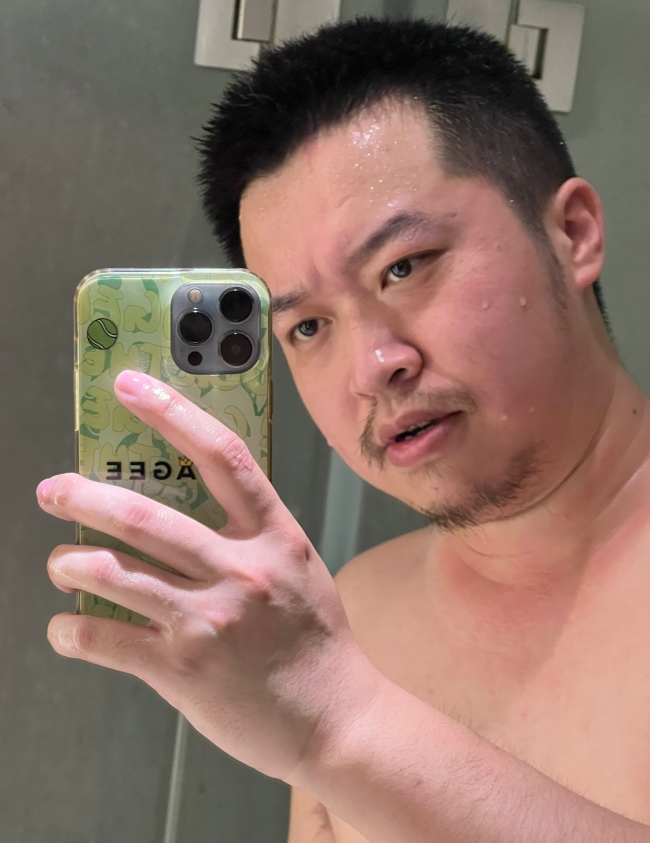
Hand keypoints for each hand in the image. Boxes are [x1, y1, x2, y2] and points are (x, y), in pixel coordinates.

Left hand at [37, 371, 380, 781]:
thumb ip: (252, 534)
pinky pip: (105, 639)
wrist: (337, 718)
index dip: (171, 413)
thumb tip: (185, 506)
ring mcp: (210, 620)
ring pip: (114, 575)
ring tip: (60, 562)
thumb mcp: (298, 567)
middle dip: (84, 496)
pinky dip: (72, 630)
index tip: (131, 386)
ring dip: (70, 563)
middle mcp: (241, 569)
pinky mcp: (183, 669)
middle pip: (145, 515)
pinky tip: (66, 627)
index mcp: (274, 534)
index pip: (221, 455)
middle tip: (53, 489)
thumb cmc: (316, 640)